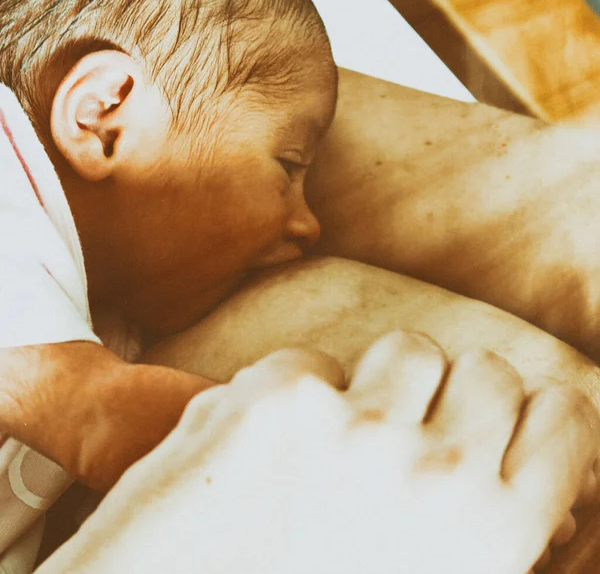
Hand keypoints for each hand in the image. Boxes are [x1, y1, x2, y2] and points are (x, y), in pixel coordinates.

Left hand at [38, 332, 599, 573]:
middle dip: (453, 392)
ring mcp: (354, 429)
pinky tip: (258, 448)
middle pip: (488, 369)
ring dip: (380, 380)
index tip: (493, 418)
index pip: (561, 419)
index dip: (529, 412)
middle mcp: (434, 475)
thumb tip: (501, 468)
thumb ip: (473, 525)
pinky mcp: (277, 402)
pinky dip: (291, 394)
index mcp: (487, 536)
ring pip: (407, 348)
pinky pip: (310, 362)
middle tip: (407, 426)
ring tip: (336, 430)